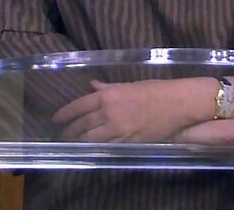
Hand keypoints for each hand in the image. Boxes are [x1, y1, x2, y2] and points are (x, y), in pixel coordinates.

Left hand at [52, 78, 211, 142]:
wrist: (178, 104)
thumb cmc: (155, 90)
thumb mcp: (129, 85)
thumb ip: (108, 88)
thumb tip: (92, 86)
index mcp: (108, 96)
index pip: (79, 106)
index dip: (65, 114)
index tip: (56, 119)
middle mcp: (109, 113)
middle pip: (82, 125)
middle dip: (69, 130)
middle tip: (62, 134)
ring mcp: (118, 129)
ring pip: (91, 139)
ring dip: (79, 141)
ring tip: (72, 143)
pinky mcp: (128, 142)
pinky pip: (107, 146)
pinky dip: (96, 147)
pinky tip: (91, 148)